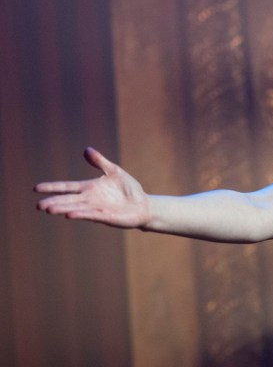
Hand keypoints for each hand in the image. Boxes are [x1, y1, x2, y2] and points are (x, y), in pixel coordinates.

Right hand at [35, 147, 151, 228]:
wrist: (143, 204)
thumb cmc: (128, 189)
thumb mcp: (114, 171)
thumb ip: (99, 162)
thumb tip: (86, 149)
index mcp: (89, 188)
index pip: (67, 187)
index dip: (52, 187)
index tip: (36, 188)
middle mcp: (89, 199)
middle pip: (68, 200)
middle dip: (54, 202)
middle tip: (38, 205)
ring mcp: (97, 209)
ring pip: (76, 208)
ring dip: (63, 208)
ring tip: (49, 209)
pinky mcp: (106, 217)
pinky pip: (92, 215)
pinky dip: (81, 214)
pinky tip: (70, 215)